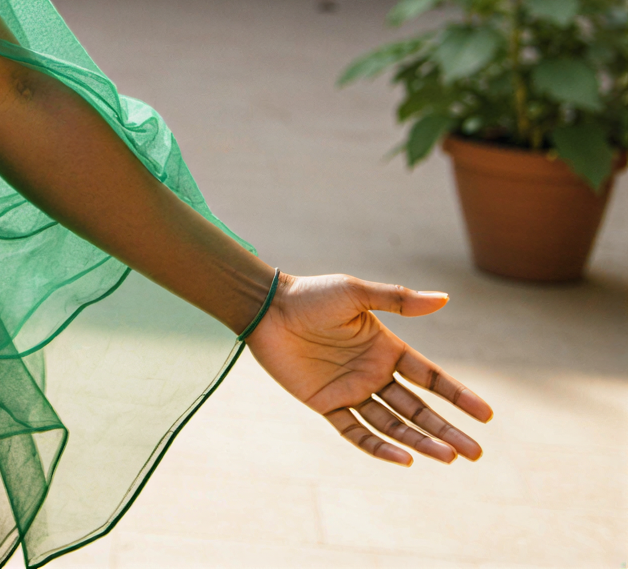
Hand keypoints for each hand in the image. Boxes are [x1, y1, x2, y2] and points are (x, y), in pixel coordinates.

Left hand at [245, 271, 491, 464]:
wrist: (265, 308)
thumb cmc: (310, 295)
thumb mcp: (356, 294)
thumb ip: (398, 300)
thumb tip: (444, 299)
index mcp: (386, 348)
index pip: (430, 378)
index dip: (458, 396)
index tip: (487, 416)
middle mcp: (372, 373)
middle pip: (418, 409)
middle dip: (447, 430)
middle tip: (476, 453)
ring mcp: (350, 390)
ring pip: (393, 424)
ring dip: (420, 441)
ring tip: (449, 457)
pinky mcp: (325, 403)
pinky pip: (355, 431)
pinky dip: (379, 447)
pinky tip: (405, 458)